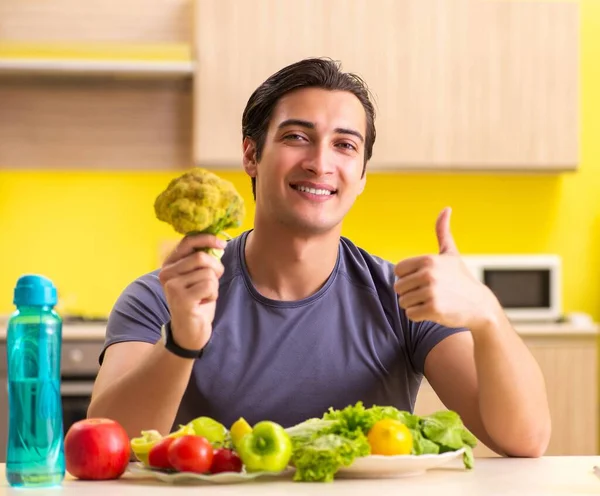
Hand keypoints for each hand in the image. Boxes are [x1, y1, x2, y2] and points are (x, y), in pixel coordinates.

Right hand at [158, 234, 225, 349]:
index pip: (187, 241)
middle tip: (213, 281)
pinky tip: (203, 303)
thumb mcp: (198, 276)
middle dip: (215, 268)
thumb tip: (218, 244)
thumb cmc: (196, 301)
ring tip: (203, 296)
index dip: (207, 239)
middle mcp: (166, 273)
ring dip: (214, 286)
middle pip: (201, 257)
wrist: (189, 331)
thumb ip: (203, 260)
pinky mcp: (181, 299)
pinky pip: (209, 286)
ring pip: (208, 273)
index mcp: (169, 264)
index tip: (222, 244)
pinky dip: (213, 295)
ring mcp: (172, 286)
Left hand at [393, 207, 500, 329]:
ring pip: (403, 302)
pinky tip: (435, 311)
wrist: (480, 306)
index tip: (424, 280)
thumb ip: (443, 232)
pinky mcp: (433, 309)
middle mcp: (428, 274)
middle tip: (429, 293)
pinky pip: (410, 315)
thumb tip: (446, 209)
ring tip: (433, 301)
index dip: (408, 277)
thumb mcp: (451, 254)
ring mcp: (430, 292)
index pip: (398, 271)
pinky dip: (419, 316)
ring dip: (415, 305)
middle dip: (410, 293)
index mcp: (428, 260)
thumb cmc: (461, 279)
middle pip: (398, 287)